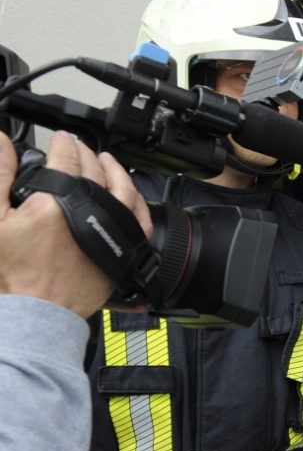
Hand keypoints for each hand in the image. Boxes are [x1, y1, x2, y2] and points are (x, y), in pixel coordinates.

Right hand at [0, 133, 153, 316]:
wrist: (38, 312)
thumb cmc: (15, 274)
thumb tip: (1, 142)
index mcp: (58, 204)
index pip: (66, 159)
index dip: (63, 144)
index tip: (61, 138)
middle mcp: (93, 214)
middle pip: (95, 170)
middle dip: (85, 153)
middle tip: (78, 148)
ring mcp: (113, 232)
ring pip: (123, 189)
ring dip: (115, 170)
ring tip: (106, 161)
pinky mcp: (124, 251)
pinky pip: (141, 218)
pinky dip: (136, 200)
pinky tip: (131, 194)